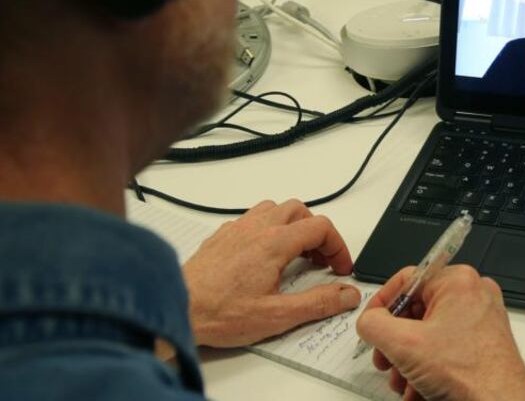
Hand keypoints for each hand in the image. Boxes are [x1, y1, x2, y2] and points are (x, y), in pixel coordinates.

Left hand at [181, 199, 361, 347]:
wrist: (178, 309)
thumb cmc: (219, 313)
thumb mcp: (278, 316)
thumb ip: (318, 303)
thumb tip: (346, 294)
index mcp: (274, 243)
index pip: (321, 227)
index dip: (338, 246)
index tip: (340, 267)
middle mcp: (256, 228)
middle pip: (300, 211)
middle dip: (317, 233)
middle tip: (321, 260)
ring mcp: (236, 229)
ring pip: (274, 209)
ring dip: (292, 225)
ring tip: (296, 253)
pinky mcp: (221, 236)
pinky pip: (251, 219)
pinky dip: (267, 229)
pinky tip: (264, 255)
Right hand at [356, 265, 524, 400]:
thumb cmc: (470, 374)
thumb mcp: (404, 345)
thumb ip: (374, 324)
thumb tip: (368, 321)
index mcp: (458, 281)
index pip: (405, 280)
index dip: (381, 306)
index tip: (370, 327)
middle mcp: (473, 294)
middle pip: (416, 310)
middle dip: (396, 343)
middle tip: (385, 360)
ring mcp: (482, 318)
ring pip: (429, 333)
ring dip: (409, 360)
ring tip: (404, 381)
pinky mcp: (485, 341)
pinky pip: (446, 346)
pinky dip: (429, 366)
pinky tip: (420, 389)